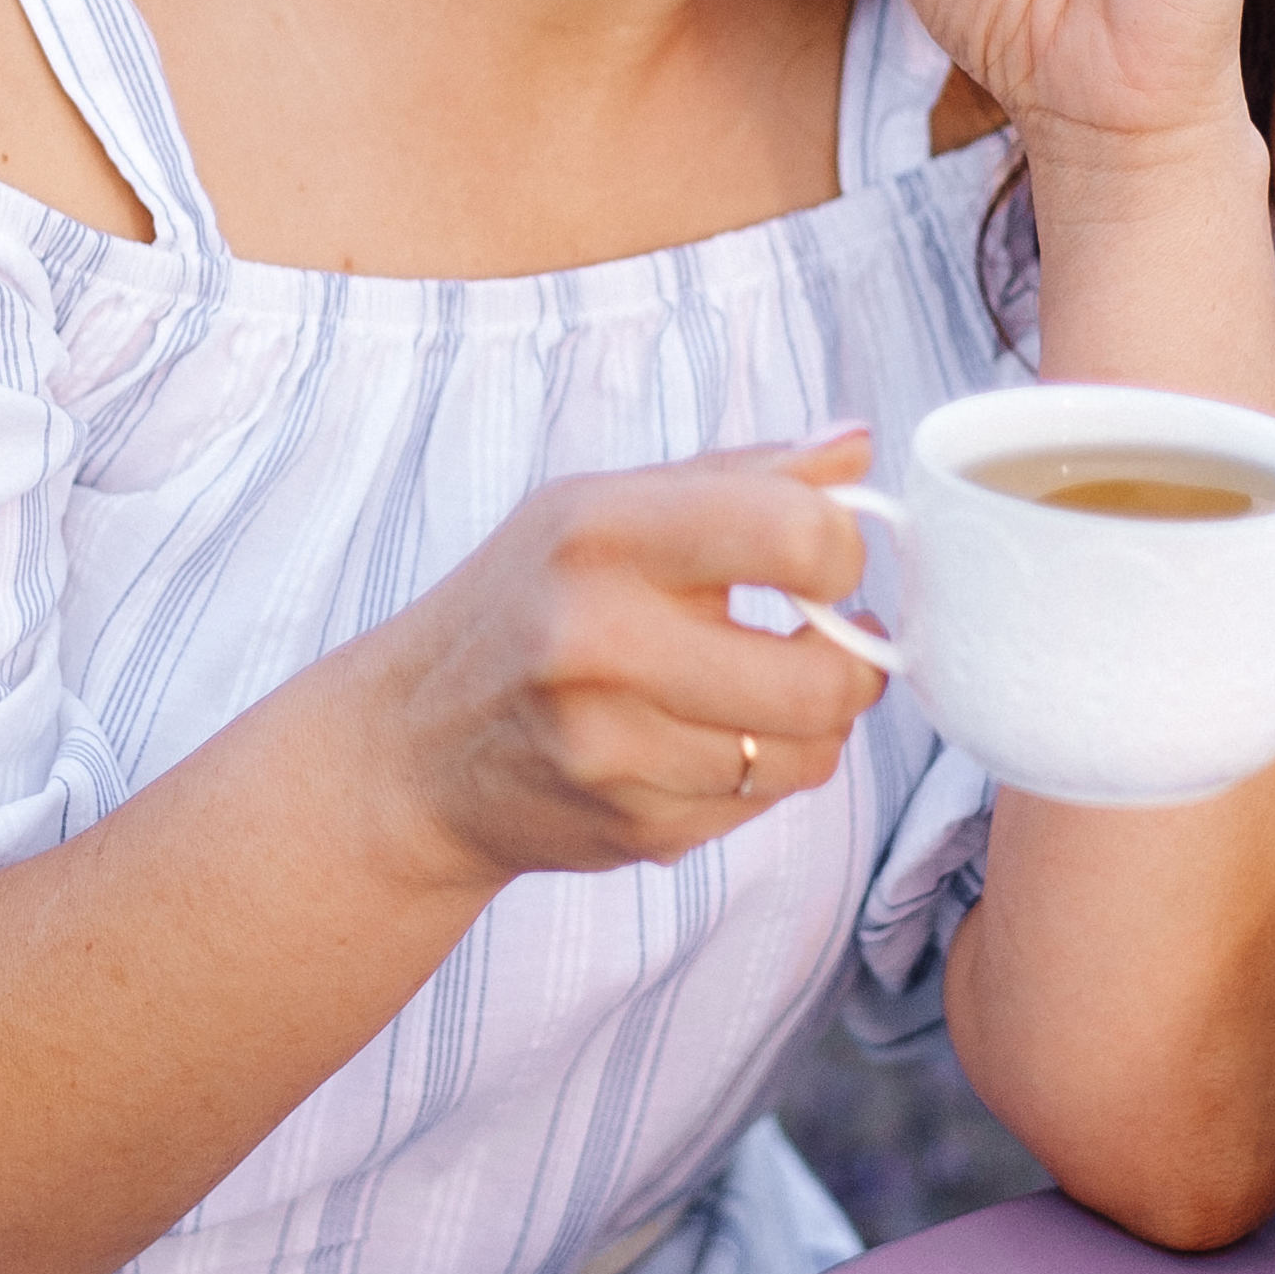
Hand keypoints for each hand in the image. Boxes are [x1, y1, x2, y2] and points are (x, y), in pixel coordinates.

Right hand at [371, 430, 888, 890]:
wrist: (414, 750)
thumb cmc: (524, 603)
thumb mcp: (605, 506)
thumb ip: (742, 476)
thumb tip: (861, 445)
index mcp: (602, 531)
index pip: (796, 536)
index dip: (842, 551)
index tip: (825, 562)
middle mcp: (599, 640)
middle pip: (822, 675)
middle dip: (853, 661)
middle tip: (835, 642)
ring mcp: (612, 746)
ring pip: (807, 752)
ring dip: (812, 723)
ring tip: (771, 689)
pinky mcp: (630, 827)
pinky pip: (763, 806)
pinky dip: (760, 774)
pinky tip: (708, 739)